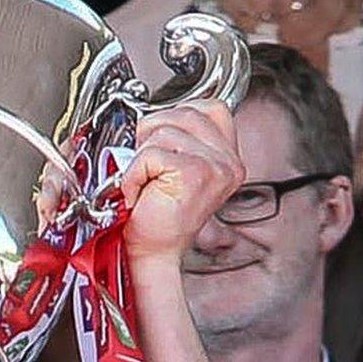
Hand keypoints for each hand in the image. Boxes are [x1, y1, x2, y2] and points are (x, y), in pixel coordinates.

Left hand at [119, 101, 244, 263]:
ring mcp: (216, 166)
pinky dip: (134, 172)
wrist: (150, 253)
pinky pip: (152, 153)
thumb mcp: (173, 169)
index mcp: (227, 157)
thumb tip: (153, 116)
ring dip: (141, 157)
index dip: (174, 119)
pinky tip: (139, 192)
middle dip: (152, 135)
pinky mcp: (196, 173)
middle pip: (184, 114)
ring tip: (144, 182)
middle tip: (145, 168)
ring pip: (164, 130)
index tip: (158, 149)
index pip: (208, 108)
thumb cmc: (155, 216)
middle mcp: (228, 161)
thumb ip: (178, 138)